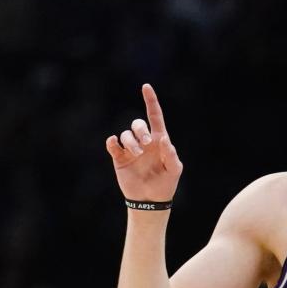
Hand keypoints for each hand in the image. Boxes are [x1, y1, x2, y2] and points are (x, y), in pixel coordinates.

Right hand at [105, 83, 182, 201]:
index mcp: (159, 140)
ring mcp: (130, 149)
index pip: (155, 116)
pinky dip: (112, 142)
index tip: (146, 87)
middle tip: (146, 144)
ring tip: (136, 155)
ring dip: (130, 142)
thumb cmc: (166, 183)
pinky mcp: (119, 158)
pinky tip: (114, 144)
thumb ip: (171, 154)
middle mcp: (144, 142)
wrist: (150, 200)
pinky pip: (112, 144)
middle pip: (138, 123)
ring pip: (125, 134)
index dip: (150, 101)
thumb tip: (164, 140)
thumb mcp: (174, 170)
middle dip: (140, 130)